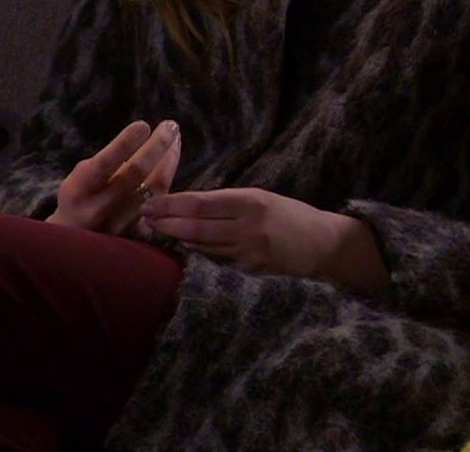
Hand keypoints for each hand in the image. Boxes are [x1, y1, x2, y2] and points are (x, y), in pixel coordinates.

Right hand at [46, 120, 180, 236]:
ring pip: (154, 189)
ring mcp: (120, 226)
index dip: (125, 143)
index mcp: (78, 191)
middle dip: (156, 146)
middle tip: (170, 126)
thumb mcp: (81, 178)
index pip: (105, 163)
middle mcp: (98, 210)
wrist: (74, 244)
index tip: (143, 125)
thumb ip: (107, 162)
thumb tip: (143, 135)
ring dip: (169, 160)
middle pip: (135, 174)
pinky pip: (162, 204)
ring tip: (175, 139)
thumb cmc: (81, 199)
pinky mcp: (137, 237)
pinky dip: (168, 179)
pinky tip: (171, 163)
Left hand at [140, 187, 387, 294]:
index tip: (149, 202)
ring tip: (156, 229)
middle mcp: (249, 228)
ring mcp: (249, 253)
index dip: (171, 204)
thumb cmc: (290, 215)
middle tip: (144, 217)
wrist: (325, 246)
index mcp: (251, 202)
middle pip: (196, 226)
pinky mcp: (251, 272)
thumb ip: (227, 202)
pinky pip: (216, 259)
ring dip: (176, 237)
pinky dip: (197, 251)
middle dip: (166, 222)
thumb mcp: (261, 197)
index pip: (200, 204)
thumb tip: (186, 204)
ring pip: (202, 245)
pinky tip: (183, 245)